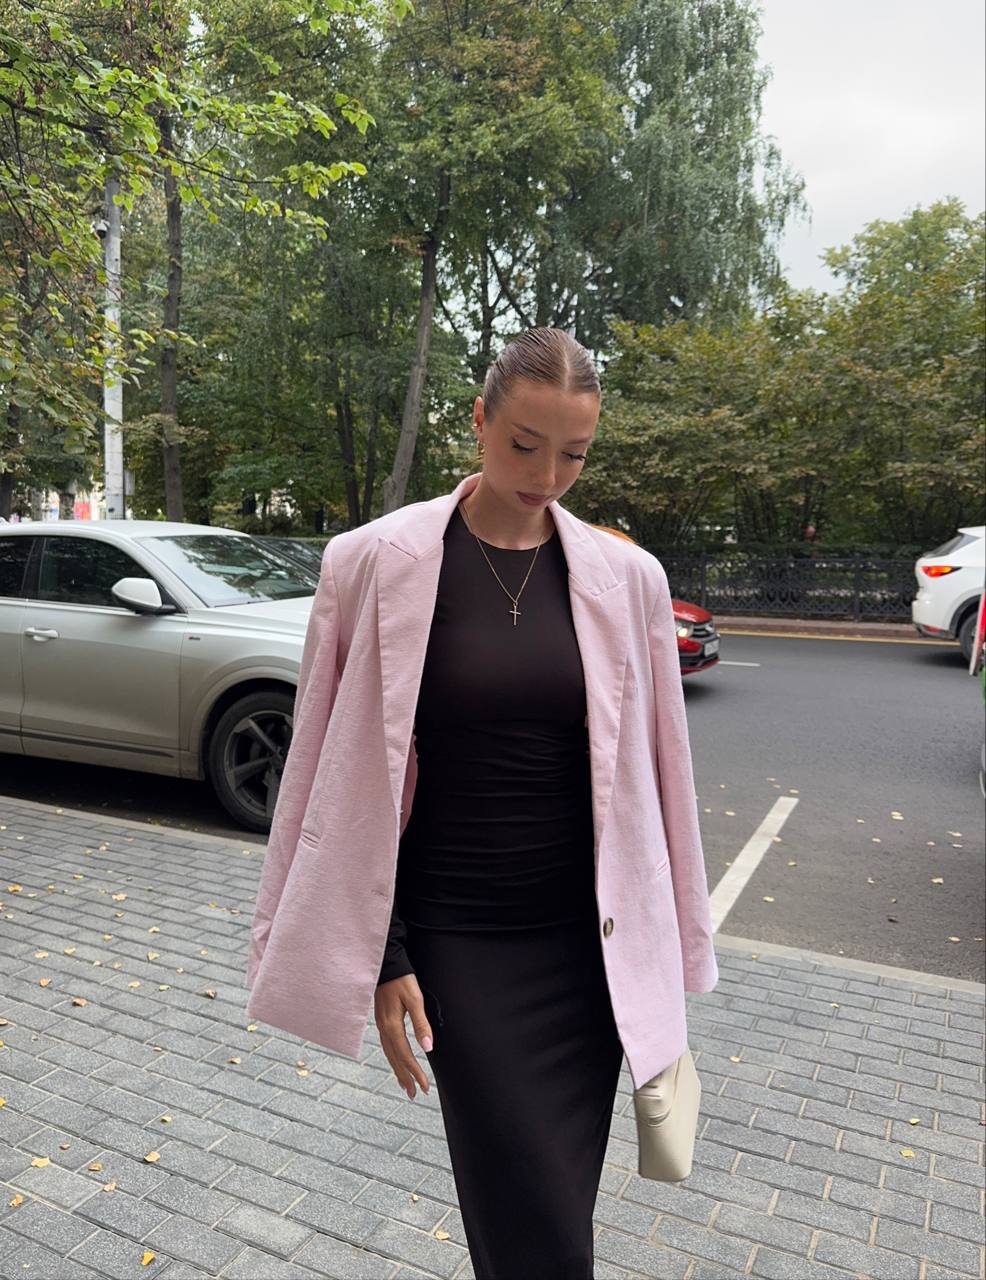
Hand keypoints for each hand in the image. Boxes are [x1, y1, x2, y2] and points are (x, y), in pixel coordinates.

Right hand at [374, 973, 433, 1099]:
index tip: (425, 1087)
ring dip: (398, 1070)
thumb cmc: (402, 980)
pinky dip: (392, 1058)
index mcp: (392, 1026)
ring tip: (405, 1085)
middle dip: (406, 1077)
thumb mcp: (415, 999)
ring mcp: (380, 1025)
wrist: (386, 964)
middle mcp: (384, 1029)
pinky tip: (396, 1061)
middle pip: (395, 1059)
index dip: (415, 1072)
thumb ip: (421, 1023)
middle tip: (415, 1094)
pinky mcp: (381, 1021)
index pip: (405, 1056)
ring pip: (389, 1054)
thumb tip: (428, 1047)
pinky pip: (386, 1046)